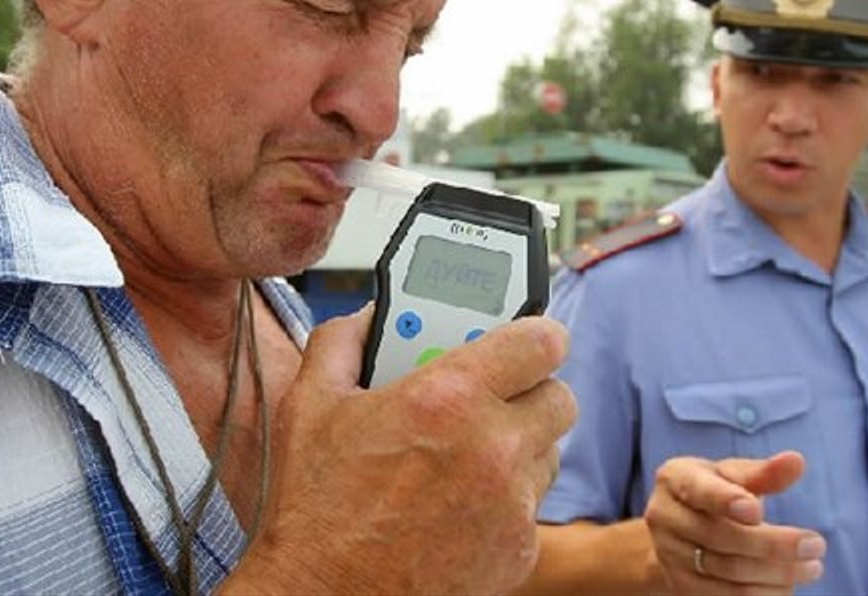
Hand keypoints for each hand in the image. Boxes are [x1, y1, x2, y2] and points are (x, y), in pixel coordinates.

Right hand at [224, 306, 576, 593]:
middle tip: (490, 398)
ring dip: (520, 446)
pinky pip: (532, 506)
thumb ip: (342, 342)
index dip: (536, 335)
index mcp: (448, 398)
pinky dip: (506, 501)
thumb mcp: (309, 406)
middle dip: (529, 391)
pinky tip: (459, 504)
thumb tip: (370, 316)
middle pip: (558, 396)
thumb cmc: (315, 510)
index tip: (524, 341)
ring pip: (549, 452)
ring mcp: (511, 504)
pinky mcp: (518, 550)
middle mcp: (492, 448)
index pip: (542, 341)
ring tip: (467, 455)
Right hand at [643, 451, 825, 594]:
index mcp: (675, 478)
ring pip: (725, 571)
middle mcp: (664, 516)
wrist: (678, 529)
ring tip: (812, 567)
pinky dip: (760, 594)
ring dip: (774, 573)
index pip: (699, 490)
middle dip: (773, 544)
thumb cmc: (714, 490)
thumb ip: (763, 472)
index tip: (759, 512)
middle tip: (817, 545)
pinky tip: (787, 587)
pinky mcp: (681, 586)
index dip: (726, 501)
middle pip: (720, 536)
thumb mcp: (733, 475)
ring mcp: (669, 554)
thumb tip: (796, 461)